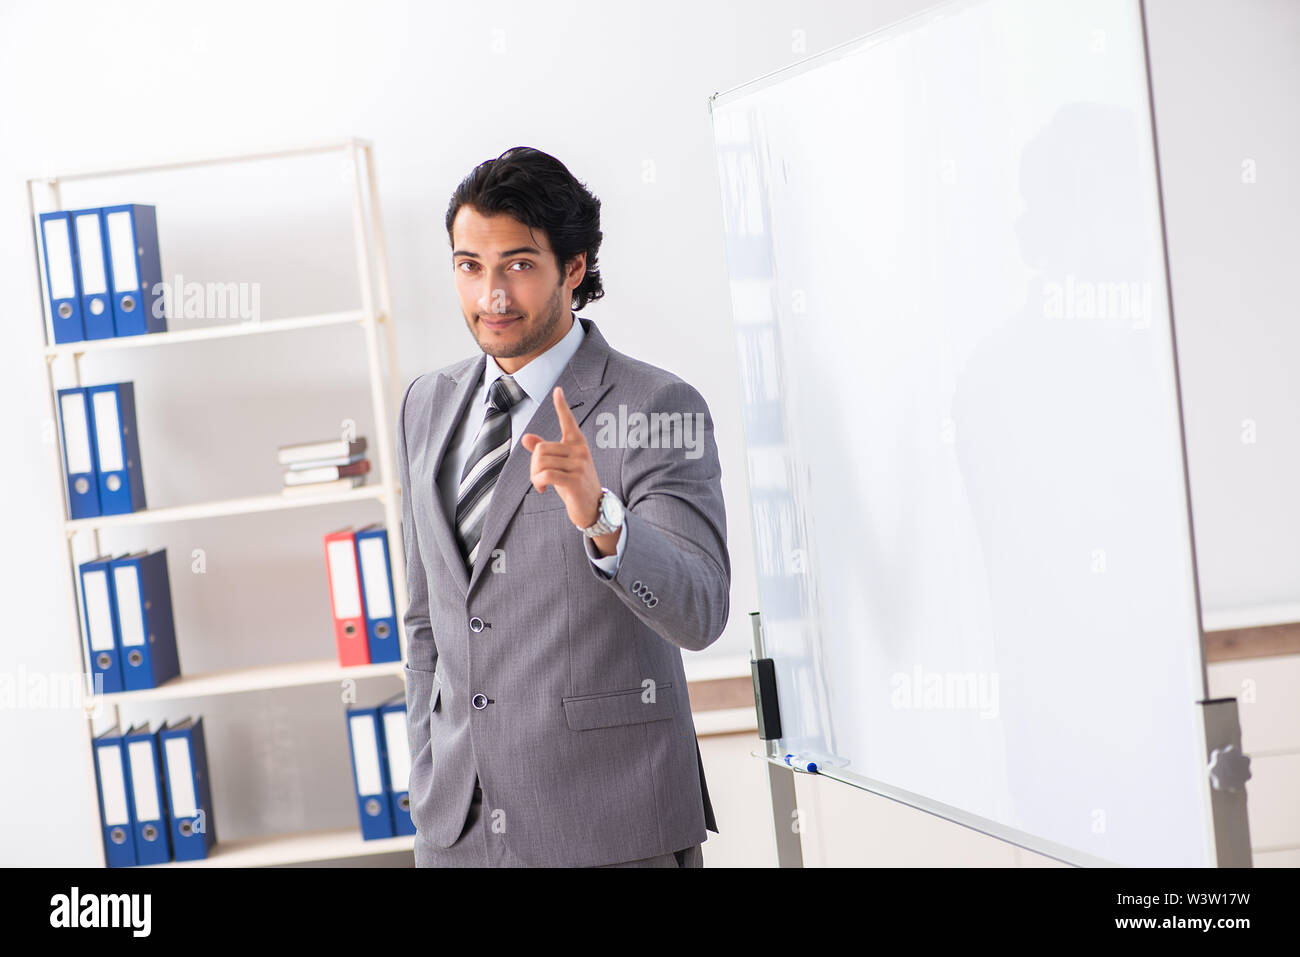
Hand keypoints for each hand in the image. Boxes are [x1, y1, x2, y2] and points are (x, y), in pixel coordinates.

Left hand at [520, 386, 604, 530]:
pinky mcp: (575, 481)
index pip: (568, 421)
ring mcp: (579, 466)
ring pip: (542, 462)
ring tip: (541, 484)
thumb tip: (526, 437)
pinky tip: (543, 489)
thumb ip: (544, 452)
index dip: (562, 406)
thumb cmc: (574, 484)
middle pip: (541, 448)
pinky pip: (546, 474)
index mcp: (577, 444)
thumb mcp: (559, 466)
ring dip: (535, 476)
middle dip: (533, 465)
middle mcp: (580, 451)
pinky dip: (538, 482)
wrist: (593, 508)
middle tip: (538, 477)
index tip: (558, 390)